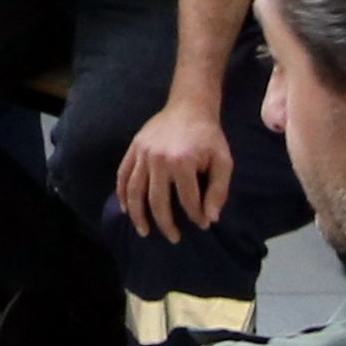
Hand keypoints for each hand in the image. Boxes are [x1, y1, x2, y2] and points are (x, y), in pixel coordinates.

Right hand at [117, 101, 233, 238]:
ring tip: (143, 230)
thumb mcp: (223, 161)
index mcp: (182, 163)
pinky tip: (125, 208)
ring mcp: (143, 154)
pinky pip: (123, 175)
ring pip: (135, 191)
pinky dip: (122, 193)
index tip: (202, 225)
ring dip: (137, 214)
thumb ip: (218, 190)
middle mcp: (159, 160)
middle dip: (166, 223)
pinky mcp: (134, 148)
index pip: (188, 200)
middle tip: (173, 238)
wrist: (189, 107)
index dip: (196, 216)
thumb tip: (210, 218)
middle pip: (157, 200)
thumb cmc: (208, 137)